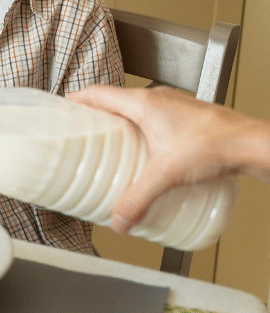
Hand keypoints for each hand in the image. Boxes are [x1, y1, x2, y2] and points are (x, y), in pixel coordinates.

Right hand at [68, 84, 269, 232]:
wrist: (254, 145)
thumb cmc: (218, 144)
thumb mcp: (166, 175)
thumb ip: (138, 199)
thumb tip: (118, 220)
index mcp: (143, 102)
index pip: (98, 92)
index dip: (76, 100)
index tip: (62, 109)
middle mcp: (158, 99)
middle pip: (116, 101)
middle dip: (97, 117)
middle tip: (85, 135)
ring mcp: (176, 107)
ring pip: (138, 111)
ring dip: (123, 125)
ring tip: (115, 149)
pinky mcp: (190, 120)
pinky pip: (157, 120)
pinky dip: (145, 133)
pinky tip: (150, 156)